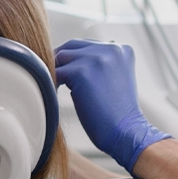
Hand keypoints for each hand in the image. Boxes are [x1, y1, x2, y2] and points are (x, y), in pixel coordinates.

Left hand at [54, 39, 169, 171]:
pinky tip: (52, 95)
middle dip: (61, 62)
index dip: (73, 59)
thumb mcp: (115, 78)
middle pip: (72, 46)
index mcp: (121, 49)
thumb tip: (71, 58)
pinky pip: (55, 72)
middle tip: (53, 80)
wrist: (126, 133)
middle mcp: (111, 48)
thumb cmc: (117, 114)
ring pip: (61, 57)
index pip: (86, 45)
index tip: (66, 74)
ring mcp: (96, 58)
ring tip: (54, 89)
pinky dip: (51, 83)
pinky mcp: (81, 72)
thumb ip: (100, 64)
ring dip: (55, 72)